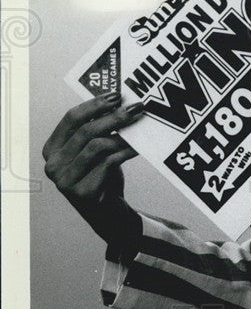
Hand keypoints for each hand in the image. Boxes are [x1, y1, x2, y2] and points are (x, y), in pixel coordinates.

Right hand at [42, 92, 142, 246]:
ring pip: (97, 146)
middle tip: (136, 108)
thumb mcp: (94, 149)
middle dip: (114, 116)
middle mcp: (53, 165)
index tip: (117, 95)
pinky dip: (126, 152)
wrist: (108, 212)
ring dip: (122, 135)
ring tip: (140, 128)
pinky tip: (139, 147)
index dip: (94, 104)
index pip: (71, 118)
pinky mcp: (83, 193)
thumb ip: (96, 129)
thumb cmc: (101, 174)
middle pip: (86, 131)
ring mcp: (65, 181)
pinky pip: (109, 164)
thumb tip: (118, 100)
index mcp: (52, 149)